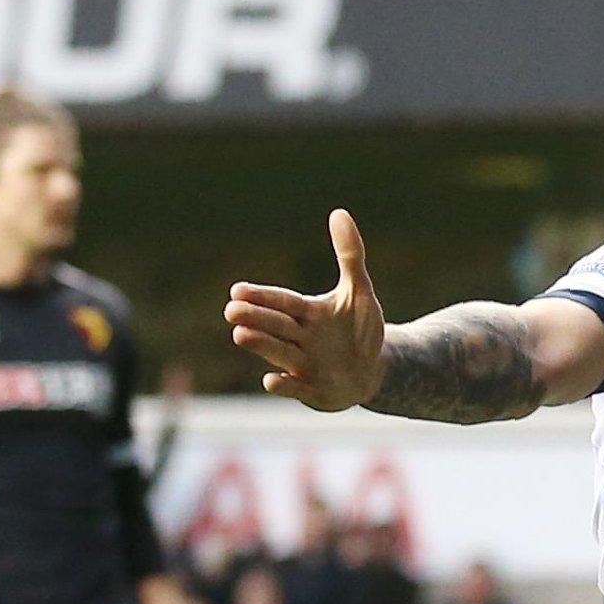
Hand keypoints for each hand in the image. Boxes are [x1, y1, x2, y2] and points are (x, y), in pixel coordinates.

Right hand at [225, 209, 385, 410]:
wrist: (372, 370)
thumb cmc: (359, 329)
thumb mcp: (359, 291)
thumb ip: (349, 254)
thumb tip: (340, 213)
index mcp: (306, 314)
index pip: (282, 302)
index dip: (263, 296)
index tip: (238, 289)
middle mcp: (299, 338)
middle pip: (276, 326)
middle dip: (256, 318)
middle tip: (231, 310)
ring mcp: (303, 365)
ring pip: (279, 353)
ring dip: (262, 345)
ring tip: (240, 334)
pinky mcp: (313, 390)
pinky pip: (296, 388)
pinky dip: (284, 385)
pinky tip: (269, 380)